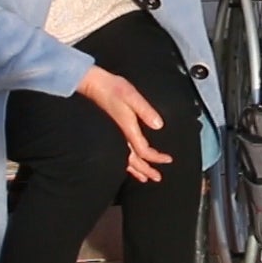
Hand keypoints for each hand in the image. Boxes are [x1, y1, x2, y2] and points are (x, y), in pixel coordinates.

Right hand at [77, 66, 174, 181]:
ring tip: (143, 178)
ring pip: (126, 159)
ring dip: (136, 170)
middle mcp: (121, 136)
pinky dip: (126, 163)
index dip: (156, 157)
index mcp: (128, 129)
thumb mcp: (132, 96)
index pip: (144, 151)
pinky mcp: (110, 132)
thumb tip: (159, 125)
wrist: (93, 84)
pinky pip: (120, 153)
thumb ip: (145, 111)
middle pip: (135, 160)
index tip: (168, 160)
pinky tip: (127, 164)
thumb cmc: (113, 88)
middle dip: (147, 170)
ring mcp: (114, 135)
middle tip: (157, 178)